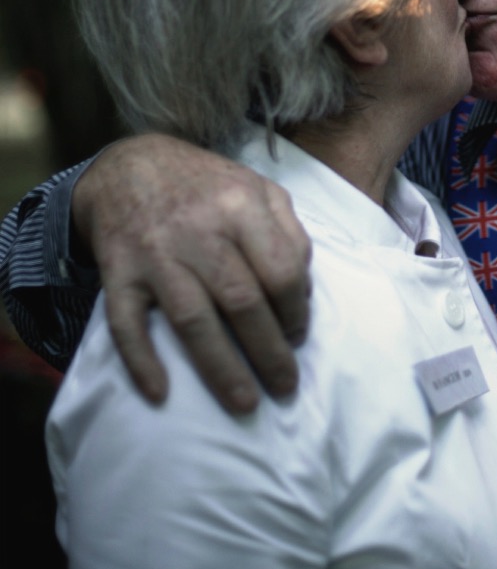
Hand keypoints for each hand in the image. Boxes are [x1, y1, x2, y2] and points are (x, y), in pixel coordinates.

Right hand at [72, 135, 311, 412]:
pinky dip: (142, 360)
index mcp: (241, 205)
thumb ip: (289, 233)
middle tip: (285, 387)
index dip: (296, 311)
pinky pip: (126, 323)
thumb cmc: (207, 186)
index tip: (298, 338)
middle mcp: (199, 229)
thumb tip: (305, 293)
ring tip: (245, 402)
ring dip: (220, 368)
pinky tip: (161, 392)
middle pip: (242, 302)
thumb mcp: (259, 189)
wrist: (131, 166)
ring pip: (193, 320)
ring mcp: (156, 253)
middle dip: (268, 352)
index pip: (281, 271)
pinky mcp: (119, 272)